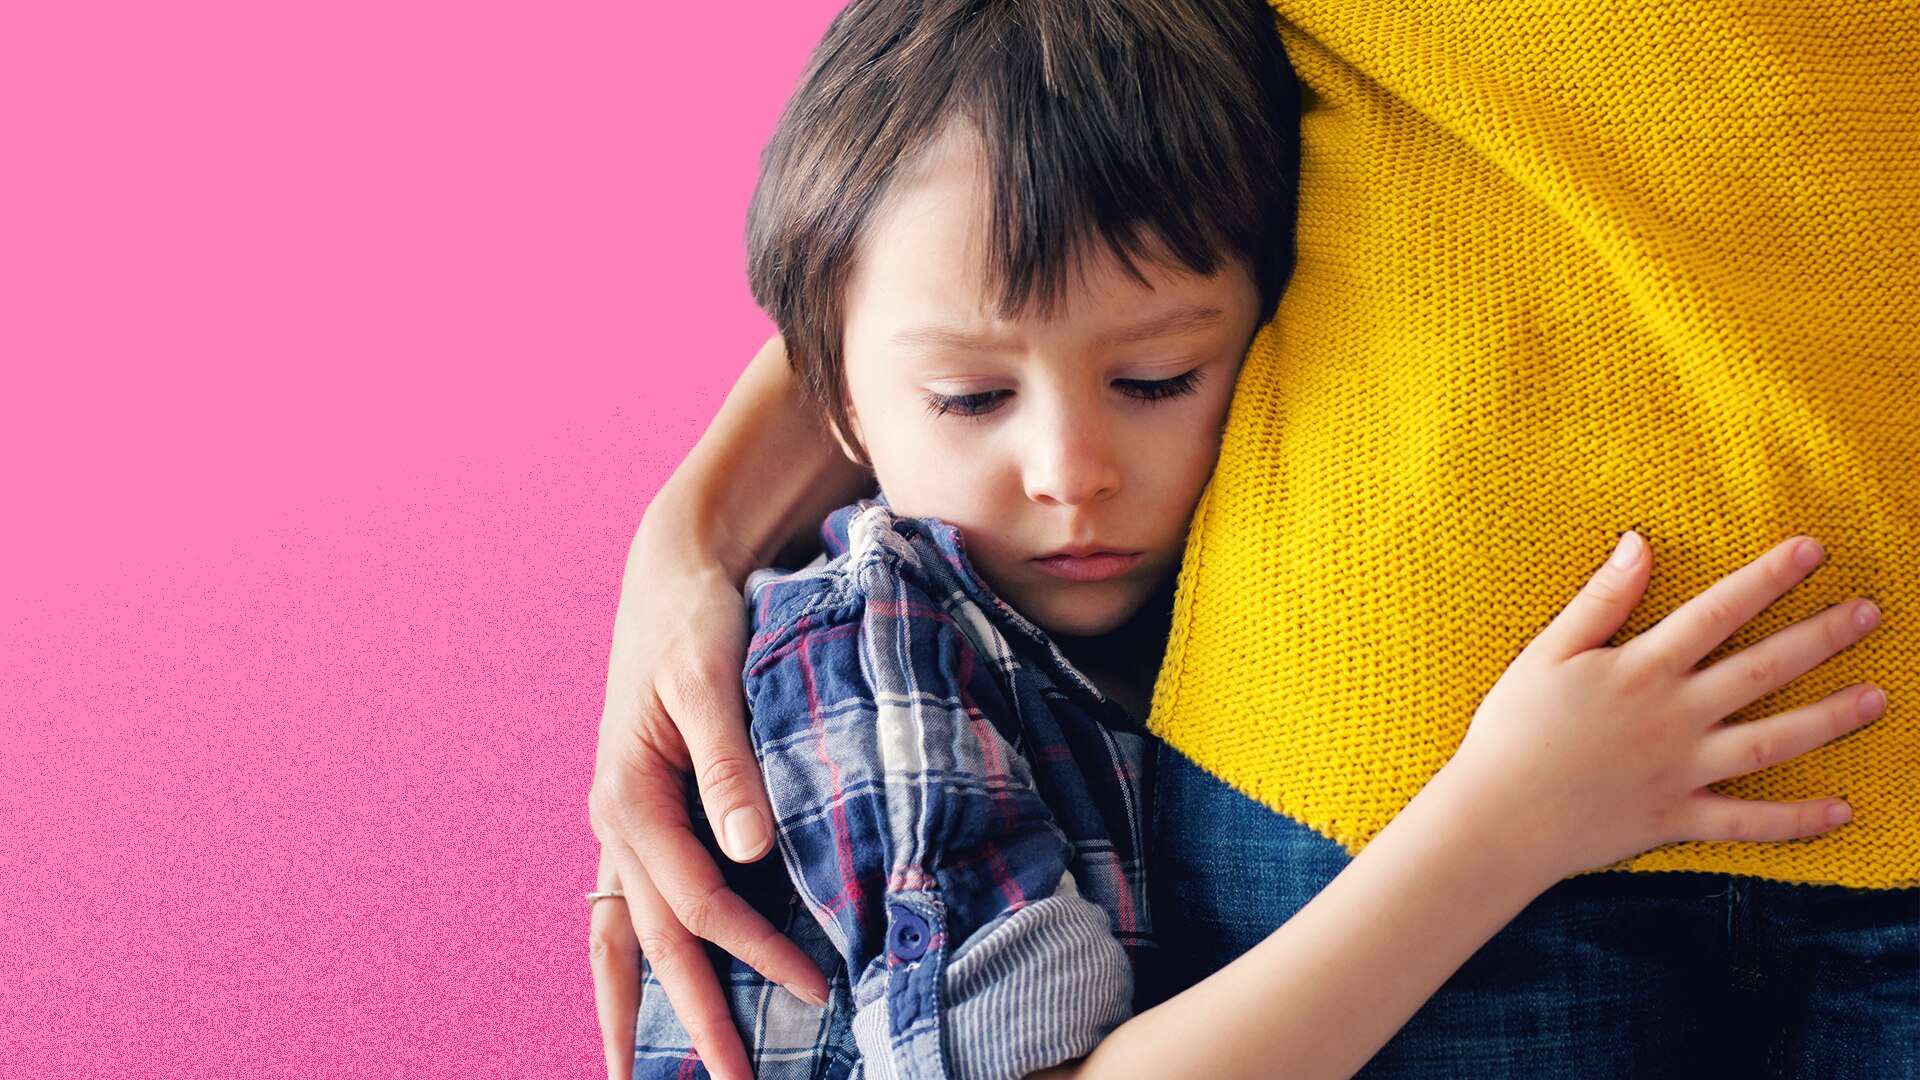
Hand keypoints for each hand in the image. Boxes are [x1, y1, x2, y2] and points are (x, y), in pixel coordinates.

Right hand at [588, 530, 830, 1079]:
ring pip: (620, 937)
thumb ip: (728, 762)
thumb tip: (749, 851)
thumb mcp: (710, 677)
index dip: (754, 951)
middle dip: (690, 1020)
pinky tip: (651, 998)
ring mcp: (620, 825)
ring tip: (637, 1078)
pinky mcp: (639, 817)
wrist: (670, 574)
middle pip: (652, 943)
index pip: (695, 902)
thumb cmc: (695, 619)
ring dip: (635, 1009)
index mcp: (628, 796)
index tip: (815, 989)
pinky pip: (630, 907)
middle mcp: (615, 822)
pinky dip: (637, 960)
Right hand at [1448, 531, 1884, 881]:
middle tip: (1870, 612)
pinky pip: (1748, 821)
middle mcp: (1674, 716)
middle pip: (1763, 670)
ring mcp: (1682, 770)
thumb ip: (1600, 600)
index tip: (1812, 549)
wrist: (1496, 818)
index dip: (1767, 578)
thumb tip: (1639, 543)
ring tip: (1877, 697)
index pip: (1717, 612)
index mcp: (1641, 670)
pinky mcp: (1678, 818)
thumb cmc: (1511, 730)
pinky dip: (1797, 820)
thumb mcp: (1546, 653)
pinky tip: (1841, 809)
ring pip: (1773, 741)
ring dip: (1830, 719)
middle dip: (1820, 637)